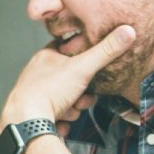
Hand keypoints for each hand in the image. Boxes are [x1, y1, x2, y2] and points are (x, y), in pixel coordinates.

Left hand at [0, 25, 135, 132]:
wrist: (26, 122)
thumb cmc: (49, 91)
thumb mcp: (82, 67)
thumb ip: (106, 51)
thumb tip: (127, 31)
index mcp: (45, 57)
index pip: (69, 50)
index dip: (84, 60)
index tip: (91, 69)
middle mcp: (37, 74)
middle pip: (71, 80)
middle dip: (82, 93)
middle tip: (82, 97)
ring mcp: (34, 95)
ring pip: (66, 100)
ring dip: (72, 109)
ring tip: (67, 111)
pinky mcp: (34, 114)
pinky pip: (56, 116)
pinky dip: (61, 121)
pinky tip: (59, 122)